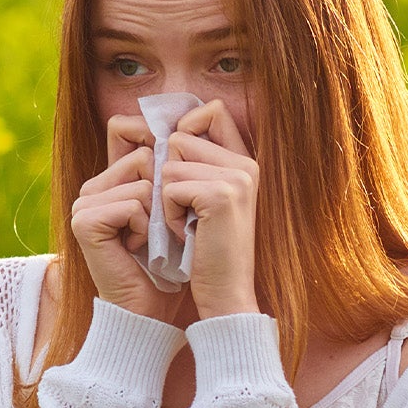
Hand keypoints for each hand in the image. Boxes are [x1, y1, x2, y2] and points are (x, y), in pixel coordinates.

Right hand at [67, 135, 164, 319]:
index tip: (175, 178)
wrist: (150, 309)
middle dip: (165, 194)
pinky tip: (137, 248)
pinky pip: (134, 202)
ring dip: (158, 215)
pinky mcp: (85, 220)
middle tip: (159, 229)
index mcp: (108, 180)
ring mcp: (84, 203)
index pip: (126, 129)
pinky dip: (146, 228)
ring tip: (148, 241)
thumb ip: (168, 168)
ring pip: (144, 180)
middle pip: (144, 156)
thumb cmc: (168, 262)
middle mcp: (91, 187)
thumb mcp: (172, 208)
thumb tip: (186, 122)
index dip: (156, 142)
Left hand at [156, 100, 260, 319]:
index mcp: (244, 161)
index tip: (175, 165)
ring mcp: (236, 177)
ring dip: (166, 197)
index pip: (211, 110)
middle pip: (180, 135)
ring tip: (186, 224)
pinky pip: (169, 186)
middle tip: (183, 209)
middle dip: (168, 173)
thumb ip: (194, 164)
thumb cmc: (207, 253)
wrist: (226, 296)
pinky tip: (186, 234)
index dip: (184, 128)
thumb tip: (161, 132)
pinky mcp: (221, 195)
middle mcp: (245, 163)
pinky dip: (168, 214)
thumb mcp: (203, 202)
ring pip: (170, 161)